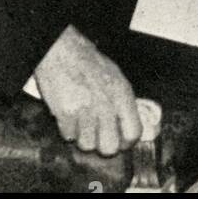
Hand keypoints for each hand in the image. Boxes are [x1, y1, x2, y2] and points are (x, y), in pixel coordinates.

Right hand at [33, 26, 140, 156]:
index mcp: (122, 95)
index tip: (120, 142)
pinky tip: (69, 115)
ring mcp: (85, 110)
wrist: (63, 51)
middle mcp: (106, 105)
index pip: (133, 132)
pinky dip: (67, 129)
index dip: (126, 142)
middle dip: (103, 146)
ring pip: (87, 145)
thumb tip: (127, 126)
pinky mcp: (66, 113)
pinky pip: (68, 136)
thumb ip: (123, 103)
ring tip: (81, 122)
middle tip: (98, 138)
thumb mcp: (116, 77)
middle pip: (109, 147)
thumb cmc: (89, 63)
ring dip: (83, 137)